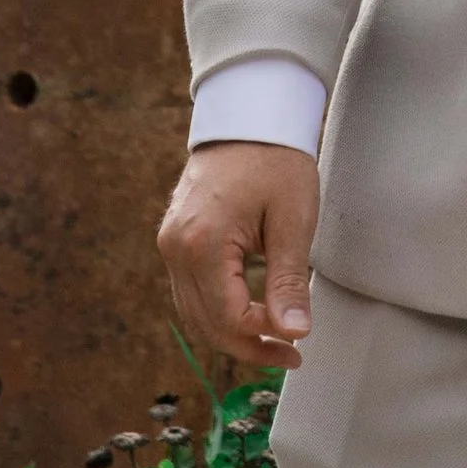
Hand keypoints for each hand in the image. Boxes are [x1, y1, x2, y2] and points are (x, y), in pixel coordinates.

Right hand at [158, 143, 318, 374]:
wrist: (249, 113)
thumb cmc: (275, 158)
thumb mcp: (292, 219)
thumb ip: (288, 280)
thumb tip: (293, 331)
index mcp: (202, 243)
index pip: (226, 319)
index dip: (261, 340)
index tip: (295, 346)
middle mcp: (176, 247)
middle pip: (204, 323)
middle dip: (246, 345)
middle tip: (287, 354)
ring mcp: (170, 242)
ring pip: (193, 312)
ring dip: (230, 332)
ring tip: (273, 339)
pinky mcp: (176, 237)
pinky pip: (190, 290)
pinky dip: (217, 309)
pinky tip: (250, 312)